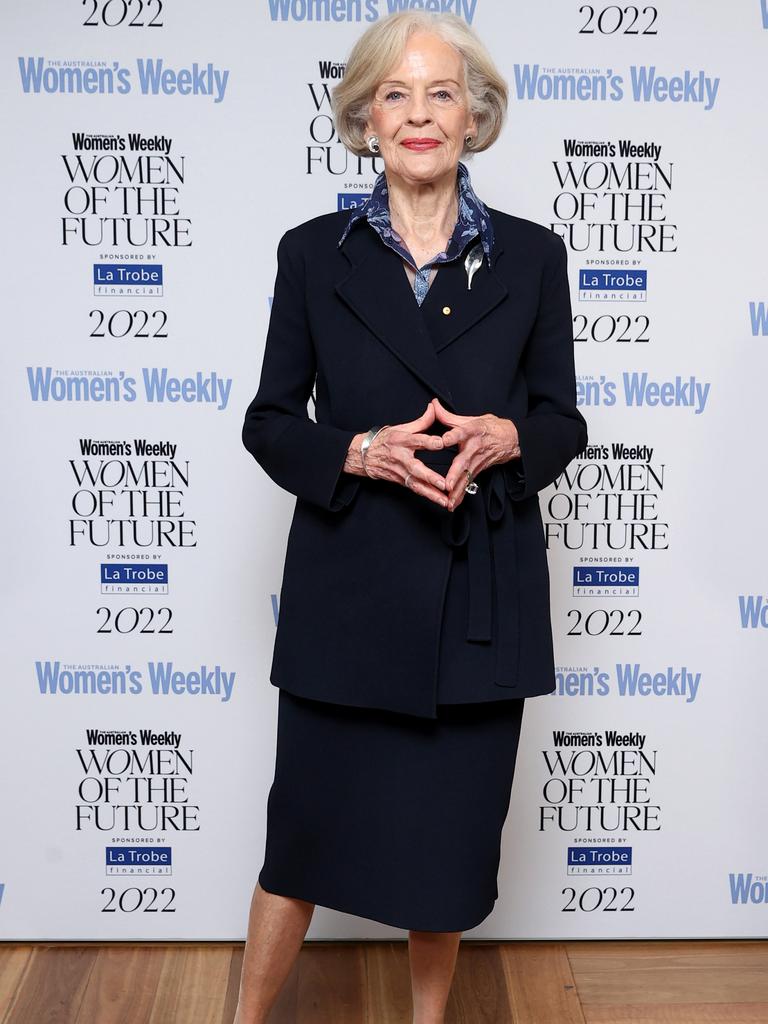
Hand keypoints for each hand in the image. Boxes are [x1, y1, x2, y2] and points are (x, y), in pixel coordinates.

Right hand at [345, 402, 448, 507]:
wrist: (362, 455)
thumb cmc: (383, 440)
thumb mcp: (400, 427)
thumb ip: (420, 421)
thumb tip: (434, 408)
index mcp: (401, 440)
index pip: (417, 440)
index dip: (429, 441)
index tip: (441, 443)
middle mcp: (400, 457)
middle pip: (416, 468)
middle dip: (430, 477)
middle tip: (444, 484)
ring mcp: (399, 472)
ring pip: (416, 484)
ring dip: (431, 493)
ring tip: (445, 501)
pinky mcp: (400, 481)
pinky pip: (415, 489)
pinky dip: (427, 495)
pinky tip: (439, 501)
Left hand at [431, 396, 520, 511]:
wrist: (512, 439)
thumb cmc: (489, 428)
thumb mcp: (471, 419)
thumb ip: (448, 416)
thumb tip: (433, 404)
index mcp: (473, 430)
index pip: (462, 432)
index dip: (453, 435)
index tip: (444, 440)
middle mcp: (475, 447)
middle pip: (464, 461)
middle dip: (455, 473)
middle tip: (446, 484)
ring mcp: (478, 461)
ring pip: (466, 476)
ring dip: (457, 489)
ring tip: (448, 500)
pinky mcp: (479, 471)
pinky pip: (468, 484)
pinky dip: (460, 495)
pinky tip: (452, 505)